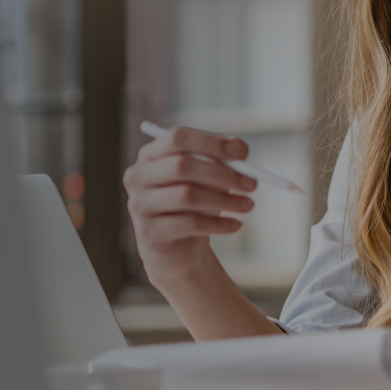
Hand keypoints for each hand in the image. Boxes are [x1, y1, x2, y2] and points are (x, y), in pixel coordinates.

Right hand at [123, 127, 257, 284]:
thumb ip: (223, 160)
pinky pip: (189, 224)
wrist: (179, 251)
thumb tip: (239, 147)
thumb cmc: (195, 207)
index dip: (210, 143)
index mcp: (151, 155)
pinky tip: (236, 225)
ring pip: (186, 196)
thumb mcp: (211, 180)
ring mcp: (140, 205)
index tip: (242, 154)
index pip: (177, 138)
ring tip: (248, 206)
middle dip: (222, 174)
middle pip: (181, 166)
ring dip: (224, 200)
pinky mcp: (149, 234)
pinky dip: (218, 224)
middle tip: (252, 184)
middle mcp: (138, 177)